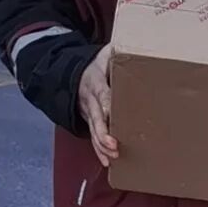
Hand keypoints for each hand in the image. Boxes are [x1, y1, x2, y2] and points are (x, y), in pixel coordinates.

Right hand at [78, 42, 118, 167]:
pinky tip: (107, 162)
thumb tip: (134, 44)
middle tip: (114, 145)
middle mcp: (91, 101)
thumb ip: (116, 51)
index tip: (112, 112)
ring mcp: (89, 114)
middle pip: (96, 119)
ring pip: (94, 132)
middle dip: (104, 133)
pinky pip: (92, 138)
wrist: (73, 76)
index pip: (102, 94)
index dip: (107, 104)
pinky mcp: (90, 122)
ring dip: (102, 146)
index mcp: (96, 83)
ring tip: (113, 157)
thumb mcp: (104, 54)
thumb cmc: (96, 66)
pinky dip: (98, 151)